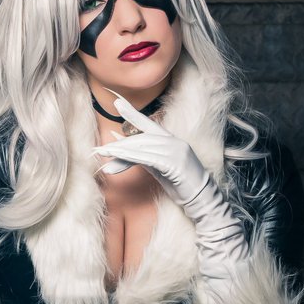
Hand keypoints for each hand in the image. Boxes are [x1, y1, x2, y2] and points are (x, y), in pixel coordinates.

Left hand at [92, 95, 247, 265]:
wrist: (202, 201)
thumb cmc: (181, 187)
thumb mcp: (160, 170)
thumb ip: (145, 157)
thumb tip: (124, 150)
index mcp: (172, 141)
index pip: (149, 124)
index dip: (133, 113)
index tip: (117, 103)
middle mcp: (175, 142)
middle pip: (142, 138)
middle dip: (120, 144)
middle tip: (100, 148)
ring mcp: (176, 152)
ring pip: (142, 147)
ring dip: (121, 152)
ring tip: (104, 155)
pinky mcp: (174, 164)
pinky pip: (147, 158)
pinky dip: (130, 160)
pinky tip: (116, 164)